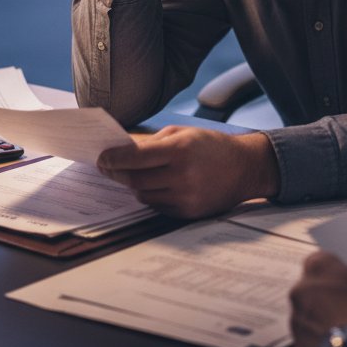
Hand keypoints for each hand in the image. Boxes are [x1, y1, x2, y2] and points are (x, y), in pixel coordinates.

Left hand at [96, 127, 279, 218]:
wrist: (245, 168)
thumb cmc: (211, 146)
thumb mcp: (184, 133)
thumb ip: (152, 142)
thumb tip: (121, 149)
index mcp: (180, 150)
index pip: (136, 158)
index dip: (114, 159)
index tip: (101, 158)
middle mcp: (182, 175)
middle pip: (135, 180)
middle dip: (118, 174)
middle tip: (108, 167)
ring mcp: (186, 197)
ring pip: (144, 195)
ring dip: (135, 186)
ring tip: (135, 175)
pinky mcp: (189, 212)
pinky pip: (158, 206)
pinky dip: (152, 196)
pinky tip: (157, 186)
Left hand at [289, 252, 346, 346]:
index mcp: (318, 266)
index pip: (324, 261)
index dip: (339, 272)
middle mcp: (300, 290)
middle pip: (314, 289)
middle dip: (329, 297)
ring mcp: (297, 320)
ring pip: (310, 316)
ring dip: (324, 321)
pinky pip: (311, 341)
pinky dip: (323, 344)